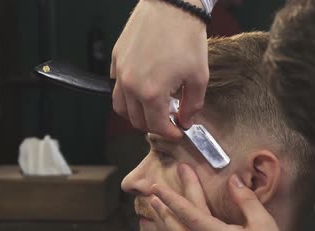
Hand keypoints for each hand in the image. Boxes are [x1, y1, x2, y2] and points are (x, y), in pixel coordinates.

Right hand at [110, 0, 208, 137]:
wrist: (172, 5)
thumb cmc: (186, 37)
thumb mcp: (199, 76)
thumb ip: (192, 105)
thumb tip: (186, 121)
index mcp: (151, 93)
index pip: (157, 126)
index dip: (170, 133)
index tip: (179, 132)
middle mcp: (130, 85)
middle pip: (136, 120)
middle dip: (154, 126)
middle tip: (169, 121)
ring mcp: (120, 71)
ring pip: (120, 107)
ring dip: (136, 114)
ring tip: (153, 109)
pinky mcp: (117, 58)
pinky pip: (116, 86)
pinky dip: (127, 94)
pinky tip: (143, 88)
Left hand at [146, 164, 302, 230]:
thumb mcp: (264, 223)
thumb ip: (246, 200)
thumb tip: (233, 180)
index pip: (189, 212)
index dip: (172, 197)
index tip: (157, 186)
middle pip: (180, 224)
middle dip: (166, 204)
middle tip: (153, 189)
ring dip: (165, 224)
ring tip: (153, 208)